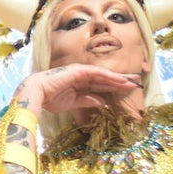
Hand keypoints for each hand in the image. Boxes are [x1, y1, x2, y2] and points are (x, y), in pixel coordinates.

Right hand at [17, 64, 140, 115]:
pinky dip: (109, 76)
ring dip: (118, 78)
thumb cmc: (49, 99)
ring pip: (103, 75)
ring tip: (133, 81)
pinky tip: (120, 79)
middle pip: (104, 78)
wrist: (36, 93)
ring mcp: (80, 72)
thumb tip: (104, 102)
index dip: (113, 87)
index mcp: (78, 84)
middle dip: (120, 80)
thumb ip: (88, 101)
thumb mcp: (73, 103)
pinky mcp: (79, 70)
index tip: (126, 90)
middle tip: (136, 81)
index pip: (99, 85)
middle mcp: (81, 76)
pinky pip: (97, 73)